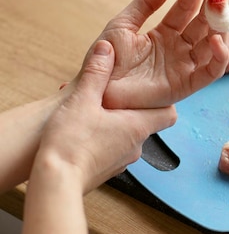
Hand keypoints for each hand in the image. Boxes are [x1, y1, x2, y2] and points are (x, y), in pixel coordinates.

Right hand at [38, 40, 176, 192]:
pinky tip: (82, 132)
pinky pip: (110, 150)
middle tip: (113, 96)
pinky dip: (103, 139)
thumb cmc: (70, 145)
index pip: (169, 113)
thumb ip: (97, 73)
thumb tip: (106, 48)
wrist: (53, 184)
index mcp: (139, 127)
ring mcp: (121, 162)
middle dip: (131, 108)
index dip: (163, 100)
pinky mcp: (104, 171)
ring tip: (93, 112)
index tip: (149, 90)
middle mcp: (136, 147)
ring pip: (126, 136)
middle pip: (146, 123)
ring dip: (114, 124)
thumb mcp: (82, 100)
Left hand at [91, 0, 228, 108]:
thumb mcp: (122, 25)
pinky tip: (217, 39)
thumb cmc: (105, 60)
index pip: (186, 8)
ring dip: (219, 23)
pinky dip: (220, 57)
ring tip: (219, 3)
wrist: (96, 89)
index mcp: (165, 33)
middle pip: (203, 22)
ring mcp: (185, 66)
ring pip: (212, 42)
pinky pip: (211, 72)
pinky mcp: (187, 85)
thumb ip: (144, 4)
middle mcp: (180, 48)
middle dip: (213, 1)